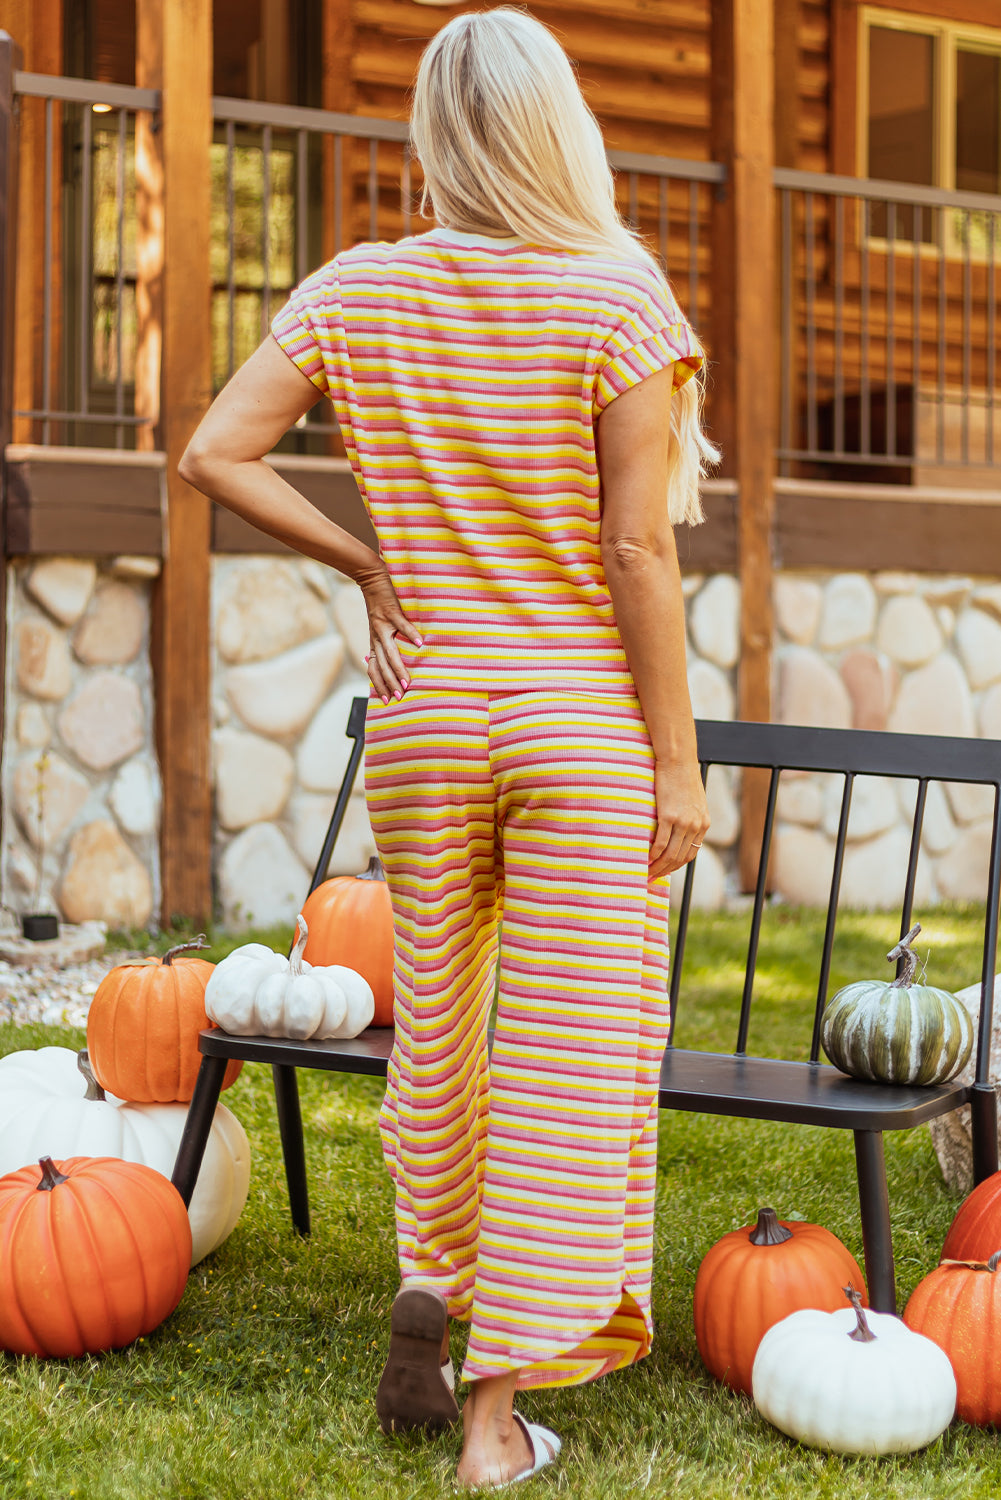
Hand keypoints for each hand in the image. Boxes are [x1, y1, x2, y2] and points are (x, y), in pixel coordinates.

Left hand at [357, 563, 421, 702]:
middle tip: (399, 697)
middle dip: (390, 683)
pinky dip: (411, 635)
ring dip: (398, 668)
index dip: (379, 685)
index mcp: (374, 641)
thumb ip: (382, 641)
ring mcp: (383, 625)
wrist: (370, 578)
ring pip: (390, 652)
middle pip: (382, 665)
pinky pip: (402, 626)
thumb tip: (382, 658)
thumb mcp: (377, 626)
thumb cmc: (378, 603)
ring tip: (407, 681)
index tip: (388, 700)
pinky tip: (421, 644)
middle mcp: (377, 636)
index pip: (374, 669)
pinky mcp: (391, 612)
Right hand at [649, 759, 709, 878]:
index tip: (665, 870)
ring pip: (670, 854)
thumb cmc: (683, 777)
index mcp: (703, 823)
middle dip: (666, 871)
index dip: (677, 866)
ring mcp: (683, 822)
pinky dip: (653, 854)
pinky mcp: (668, 816)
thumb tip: (679, 828)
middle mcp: (695, 825)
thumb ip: (690, 816)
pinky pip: (660, 843)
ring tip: (647, 872)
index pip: (691, 853)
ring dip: (658, 867)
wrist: (678, 760)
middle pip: (680, 858)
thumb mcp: (694, 800)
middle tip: (652, 877)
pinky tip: (646, 859)